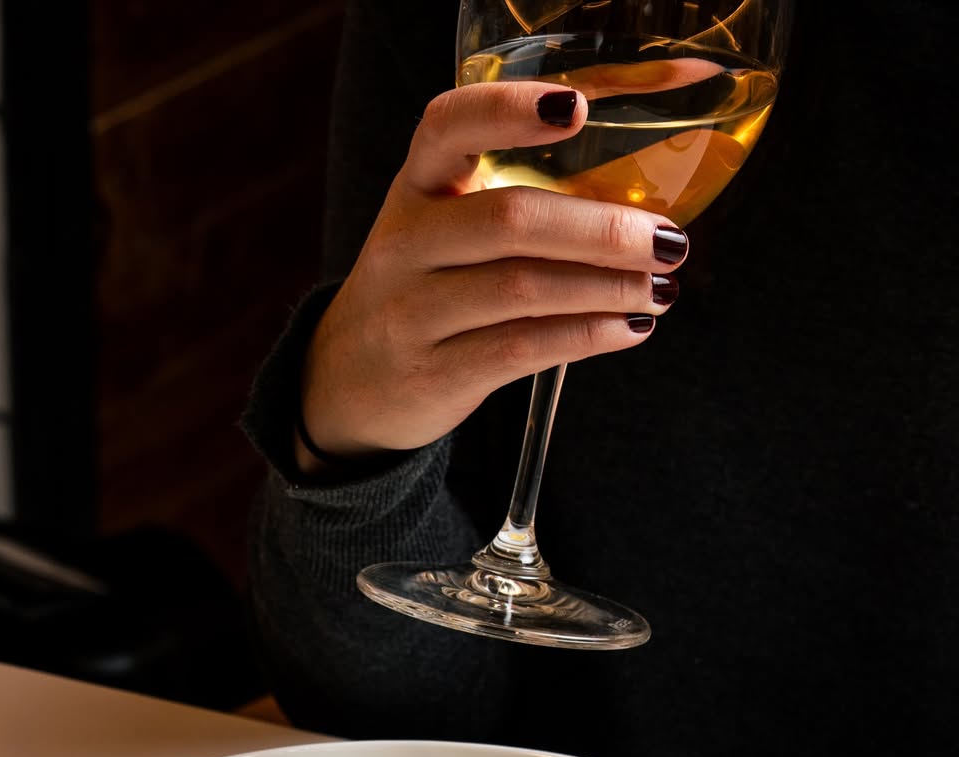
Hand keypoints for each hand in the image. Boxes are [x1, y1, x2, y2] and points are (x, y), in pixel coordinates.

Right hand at [297, 80, 687, 471]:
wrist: (347, 388)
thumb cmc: (419, 297)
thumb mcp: (435, 235)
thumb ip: (507, 210)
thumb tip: (635, 209)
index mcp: (412, 191)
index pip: (448, 128)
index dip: (509, 110)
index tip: (577, 108)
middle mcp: (404, 246)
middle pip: (510, 219)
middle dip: (603, 229)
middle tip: (669, 239)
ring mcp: (413, 314)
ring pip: (524, 290)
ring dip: (607, 288)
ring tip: (660, 288)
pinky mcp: (434, 374)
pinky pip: (523, 349)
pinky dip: (588, 336)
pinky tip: (629, 328)